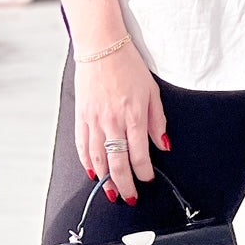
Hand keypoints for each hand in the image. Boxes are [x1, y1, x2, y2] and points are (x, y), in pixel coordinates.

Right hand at [75, 40, 168, 206]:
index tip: (147, 181)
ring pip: (98, 159)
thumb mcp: (151, 91)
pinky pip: (82, 145)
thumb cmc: (128, 65)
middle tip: (129, 198)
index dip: (144, 173)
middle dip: (124, 185)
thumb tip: (163, 145)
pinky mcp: (81, 116)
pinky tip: (92, 171)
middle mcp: (112, 121)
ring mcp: (94, 120)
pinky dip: (87, 161)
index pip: (139, 155)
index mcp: (133, 116)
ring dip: (104, 179)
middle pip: (117, 163)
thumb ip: (157, 121)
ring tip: (110, 192)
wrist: (101, 46)